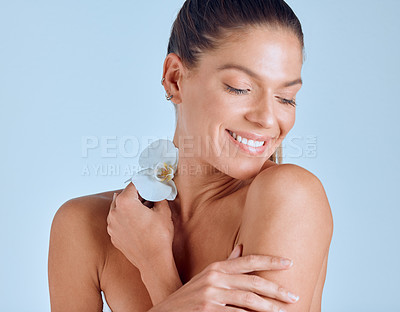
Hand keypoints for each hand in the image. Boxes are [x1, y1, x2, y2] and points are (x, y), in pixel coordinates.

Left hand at [106, 182, 174, 270]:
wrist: (153, 261)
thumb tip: (157, 191)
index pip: (133, 184)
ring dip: (130, 206)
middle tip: (149, 197)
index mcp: (125, 202)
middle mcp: (114, 212)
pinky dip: (126, 218)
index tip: (149, 183)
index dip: (143, 183)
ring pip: (119, 208)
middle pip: (124, 195)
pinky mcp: (113, 235)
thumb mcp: (163, 211)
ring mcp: (111, 225)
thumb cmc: (158, 237)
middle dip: (136, 195)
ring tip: (144, 211)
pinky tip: (138, 222)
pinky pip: (118, 220)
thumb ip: (158, 196)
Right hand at [149, 244, 298, 311]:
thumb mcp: (207, 276)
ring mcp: (211, 295)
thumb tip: (242, 247)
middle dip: (276, 289)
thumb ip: (226, 264)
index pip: (248, 261)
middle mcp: (214, 279)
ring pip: (248, 300)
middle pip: (253, 282)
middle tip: (293, 295)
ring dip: (269, 308)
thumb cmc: (190, 296)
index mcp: (216, 268)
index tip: (288, 263)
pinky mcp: (208, 311)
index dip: (270, 261)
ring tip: (284, 311)